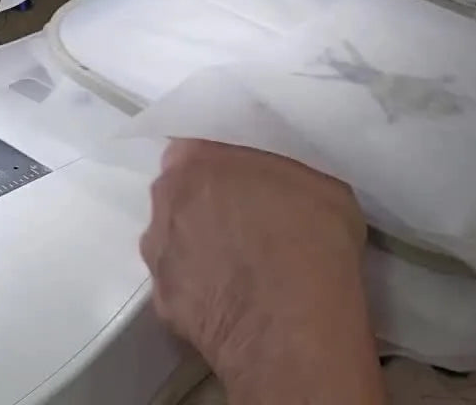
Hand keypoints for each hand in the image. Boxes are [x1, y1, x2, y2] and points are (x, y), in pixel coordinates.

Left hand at [140, 139, 383, 404]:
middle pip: (179, 192)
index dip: (221, 162)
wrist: (293, 329)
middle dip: (205, 201)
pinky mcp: (161, 301)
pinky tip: (230, 298)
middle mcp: (164, 202)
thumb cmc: (313, 243)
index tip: (244, 178)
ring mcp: (157, 254)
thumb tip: (267, 176)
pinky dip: (199, 287)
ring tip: (239, 265)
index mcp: (195, 161)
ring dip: (198, 244)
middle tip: (245, 219)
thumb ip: (277, 167)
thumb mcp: (318, 180)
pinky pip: (180, 282)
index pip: (195, 147)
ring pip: (175, 238)